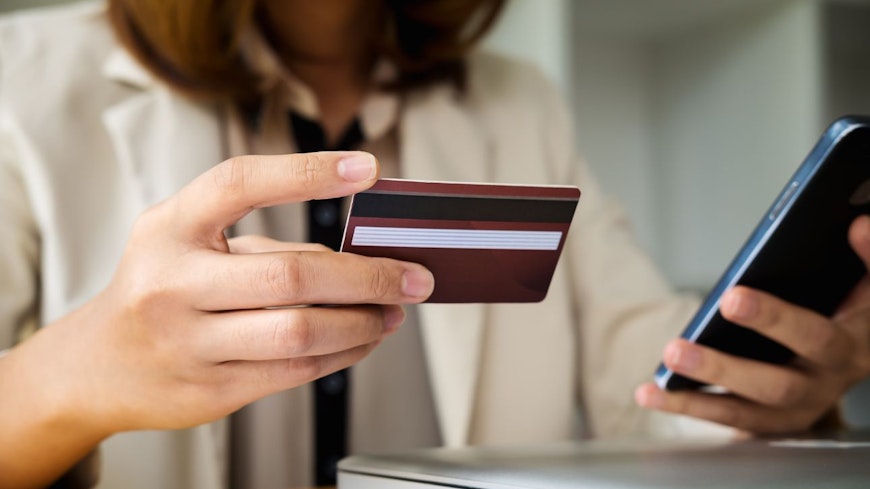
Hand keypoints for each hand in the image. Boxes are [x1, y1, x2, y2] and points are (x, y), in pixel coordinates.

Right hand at [0, 152, 433, 487]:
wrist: (98, 367)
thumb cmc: (158, 289)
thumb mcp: (189, 244)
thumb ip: (265, 244)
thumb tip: (356, 255)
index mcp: (168, 229)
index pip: (240, 183)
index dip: (307, 172)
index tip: (368, 169)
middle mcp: (173, 285)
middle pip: (292, 278)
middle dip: (369, 277)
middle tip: (414, 276)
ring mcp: (190, 344)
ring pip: (301, 334)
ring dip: (364, 322)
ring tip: (394, 311)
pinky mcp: (211, 391)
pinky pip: (296, 373)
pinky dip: (344, 354)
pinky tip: (364, 339)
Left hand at [635, 215, 869, 433]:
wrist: (859, 355)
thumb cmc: (854, 310)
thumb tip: (857, 223)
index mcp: (851, 348)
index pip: (817, 336)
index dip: (775, 318)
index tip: (731, 296)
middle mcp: (824, 386)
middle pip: (775, 385)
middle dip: (723, 367)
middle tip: (676, 347)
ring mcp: (798, 411)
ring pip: (745, 410)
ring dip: (696, 395)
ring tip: (658, 368)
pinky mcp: (771, 422)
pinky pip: (726, 419)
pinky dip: (686, 406)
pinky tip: (650, 393)